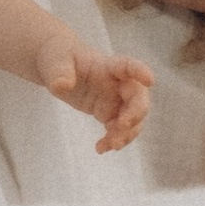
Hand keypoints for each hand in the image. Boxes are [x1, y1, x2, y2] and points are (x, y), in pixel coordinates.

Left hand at [33, 35, 152, 154]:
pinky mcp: (108, 113)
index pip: (127, 66)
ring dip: (126, 133)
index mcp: (107, 66)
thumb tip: (62, 86)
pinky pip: (119, 129)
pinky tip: (100, 148)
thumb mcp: (54, 62)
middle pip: (138, 97)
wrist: (56, 67)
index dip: (140, 71)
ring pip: (133, 118)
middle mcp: (117, 83)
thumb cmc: (58, 57)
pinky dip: (113, 140)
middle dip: (135, 113)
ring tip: (110, 145)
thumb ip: (60, 73)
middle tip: (120, 126)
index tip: (150, 80)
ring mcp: (115, 99)